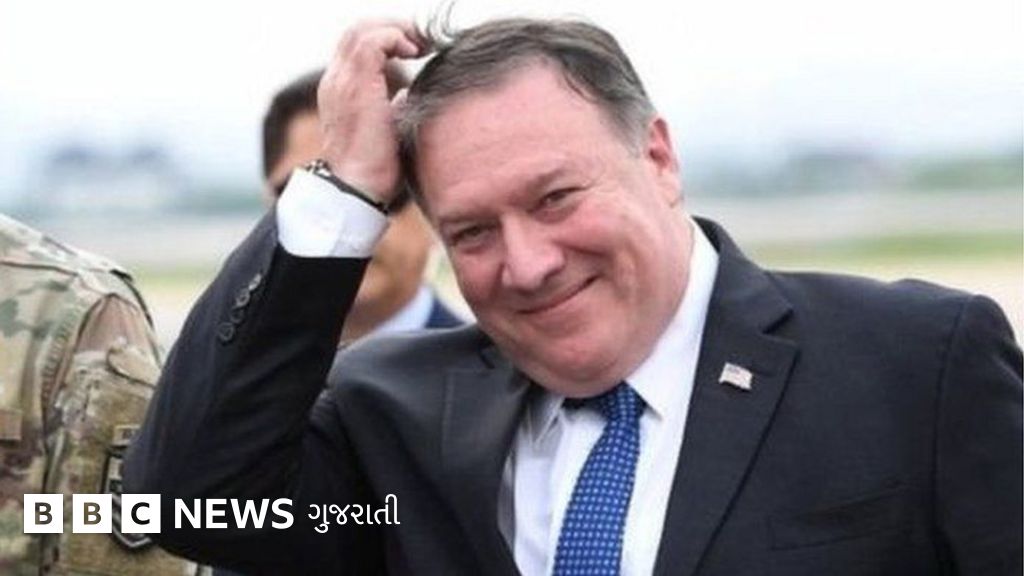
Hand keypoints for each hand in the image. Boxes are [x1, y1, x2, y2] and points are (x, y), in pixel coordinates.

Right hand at [317, 20, 424, 204]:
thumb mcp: (384, 131)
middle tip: (422, 40)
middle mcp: (335, 81)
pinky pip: (373, 41)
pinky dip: (395, 38)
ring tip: (420, 43)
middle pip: (356, 31)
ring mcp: (342, 81)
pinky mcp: (356, 85)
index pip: (355, 47)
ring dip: (396, 29)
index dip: (385, 38)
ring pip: (363, 30)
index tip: (414, 48)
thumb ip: (390, 108)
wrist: (358, 188)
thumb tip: (405, 96)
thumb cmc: (374, 170)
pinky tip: (414, 53)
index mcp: (340, 91)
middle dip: (392, 27)